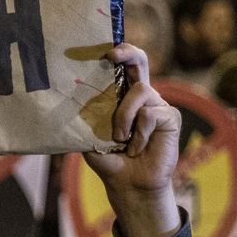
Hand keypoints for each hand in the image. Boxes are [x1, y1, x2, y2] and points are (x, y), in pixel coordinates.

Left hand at [81, 43, 181, 236]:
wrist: (128, 185)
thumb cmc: (110, 159)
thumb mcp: (91, 136)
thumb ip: (87, 116)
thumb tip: (65, 99)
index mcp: (122, 97)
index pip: (122, 67)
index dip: (116, 53)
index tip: (102, 50)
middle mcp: (142, 96)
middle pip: (140, 61)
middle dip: (128, 51)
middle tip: (112, 54)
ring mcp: (158, 105)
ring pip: (141, 92)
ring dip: (124, 117)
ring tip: (121, 139)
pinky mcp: (170, 118)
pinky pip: (151, 114)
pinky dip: (140, 133)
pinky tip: (137, 147)